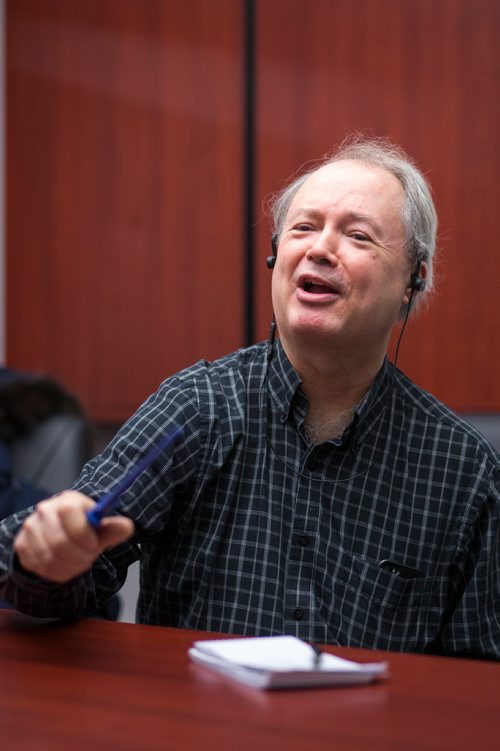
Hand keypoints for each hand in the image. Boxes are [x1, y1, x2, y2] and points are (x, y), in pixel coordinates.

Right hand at [14, 491, 134, 582]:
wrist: (61, 533)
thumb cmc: (84, 529)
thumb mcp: (101, 527)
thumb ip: (113, 528)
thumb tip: (127, 527)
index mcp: (67, 501)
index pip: (68, 512)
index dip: (82, 533)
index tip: (94, 544)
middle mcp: (45, 511)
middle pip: (59, 541)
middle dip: (79, 556)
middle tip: (89, 556)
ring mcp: (31, 528)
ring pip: (50, 558)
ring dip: (71, 566)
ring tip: (80, 560)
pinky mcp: (23, 546)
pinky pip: (42, 567)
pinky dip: (59, 573)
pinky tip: (67, 565)